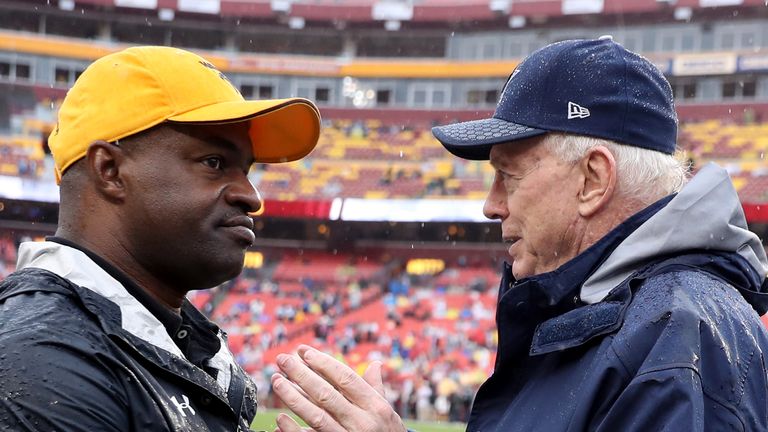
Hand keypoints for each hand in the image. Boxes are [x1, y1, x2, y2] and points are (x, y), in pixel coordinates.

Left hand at [271, 344, 406, 431]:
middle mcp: (362, 422)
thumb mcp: (387, 412)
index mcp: (375, 406)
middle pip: (326, 394)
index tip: (303, 352)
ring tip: (276, 381)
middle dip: (301, 374)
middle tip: (283, 360)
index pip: (345, 378)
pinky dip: (294, 430)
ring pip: (316, 416)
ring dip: (293, 397)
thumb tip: (375, 364)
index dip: (323, 363)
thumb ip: (376, 388)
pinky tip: (280, 419)